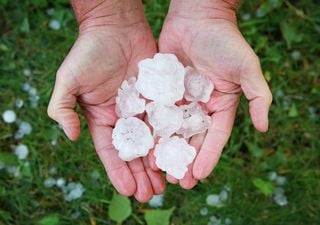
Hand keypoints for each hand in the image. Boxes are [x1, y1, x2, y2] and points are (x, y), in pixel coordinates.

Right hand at [47, 0, 164, 201]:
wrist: (115, 25)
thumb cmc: (89, 51)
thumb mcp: (68, 80)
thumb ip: (62, 108)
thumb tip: (71, 136)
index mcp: (102, 118)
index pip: (110, 151)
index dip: (118, 172)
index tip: (129, 191)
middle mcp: (123, 116)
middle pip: (134, 152)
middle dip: (141, 174)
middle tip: (153, 195)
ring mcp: (142, 107)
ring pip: (153, 141)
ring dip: (158, 163)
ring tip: (166, 183)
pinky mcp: (158, 96)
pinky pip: (166, 120)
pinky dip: (171, 139)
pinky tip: (178, 154)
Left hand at [154, 0, 271, 188]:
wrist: (197, 16)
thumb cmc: (225, 40)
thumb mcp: (247, 68)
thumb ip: (259, 96)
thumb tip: (264, 127)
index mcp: (220, 106)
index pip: (215, 137)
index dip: (207, 157)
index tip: (199, 176)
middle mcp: (199, 106)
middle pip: (192, 138)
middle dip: (185, 159)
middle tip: (177, 182)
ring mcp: (179, 99)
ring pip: (171, 129)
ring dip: (166, 150)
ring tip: (158, 169)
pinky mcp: (162, 90)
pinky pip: (156, 112)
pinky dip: (150, 128)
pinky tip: (143, 144)